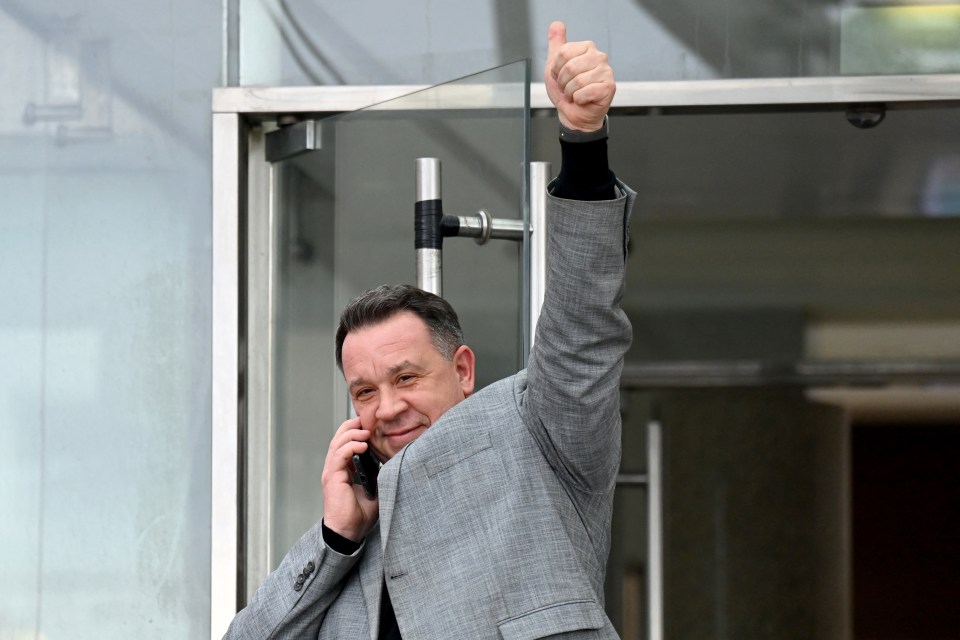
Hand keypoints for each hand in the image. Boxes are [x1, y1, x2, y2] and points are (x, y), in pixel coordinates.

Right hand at [321, 417, 378, 541]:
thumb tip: (390, 462)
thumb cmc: (359, 515)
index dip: (354, 431)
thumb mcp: (373, 490)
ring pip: (337, 443)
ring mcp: (331, 473)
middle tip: (365, 421)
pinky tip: (363, 445)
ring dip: (352, 434)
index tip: (369, 426)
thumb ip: (377, 475)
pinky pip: (339, 455)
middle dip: (351, 427)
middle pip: (338, 439)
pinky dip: (350, 446)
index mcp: (342, 470)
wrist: (349, 532)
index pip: (344, 444)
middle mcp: (334, 469)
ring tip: (366, 432)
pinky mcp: (332, 478)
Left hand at [543, 21, 615, 131]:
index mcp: (587, 48)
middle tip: (568, 87)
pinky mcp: (609, 87)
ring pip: (577, 81)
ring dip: (570, 92)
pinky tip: (582, 99)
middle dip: (563, 82)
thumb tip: (556, 24)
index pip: (563, 52)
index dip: (556, 69)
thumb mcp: (555, 66)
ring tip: (575, 94)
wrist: (573, 113)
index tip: (560, 76)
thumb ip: (556, 44)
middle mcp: (599, 57)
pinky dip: (578, 99)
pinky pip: (585, 92)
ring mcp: (606, 71)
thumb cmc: (566, 91)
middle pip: (570, 66)